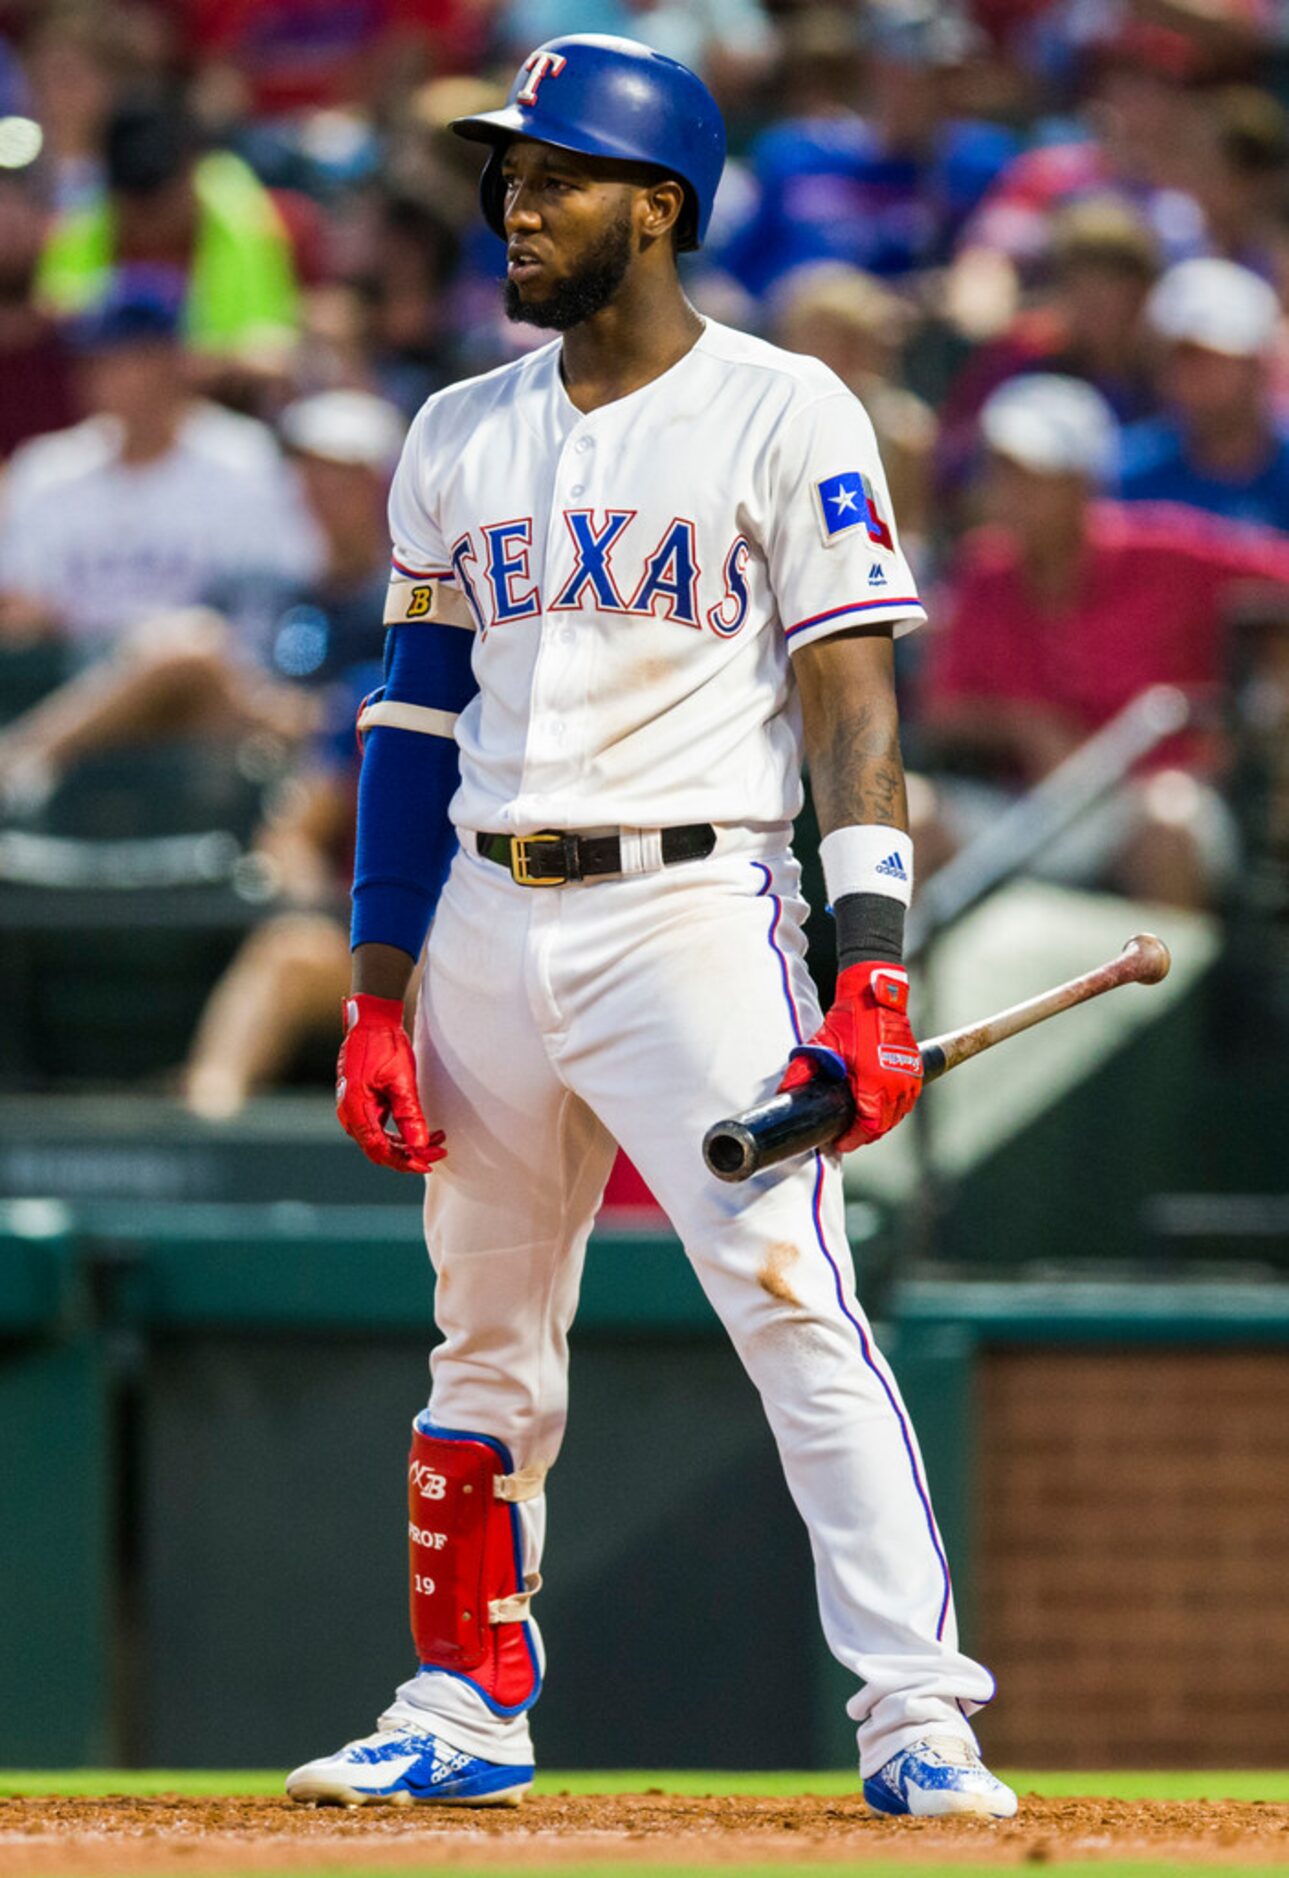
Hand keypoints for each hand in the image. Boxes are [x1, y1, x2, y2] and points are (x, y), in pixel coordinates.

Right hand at [336, 994, 445, 1173]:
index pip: (378, 1150)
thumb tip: (418, 1145)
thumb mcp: (400, 1080)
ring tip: (436, 1140)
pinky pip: (380, 1127)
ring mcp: (355, 1109)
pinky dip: (401, 1132)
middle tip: (438, 1151)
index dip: (404, 1161)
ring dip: (408, 1144)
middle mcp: (350, 1113)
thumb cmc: (383, 1045)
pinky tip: (422, 1130)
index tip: (427, 1162)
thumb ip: (409, 1114)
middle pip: (379, 1149)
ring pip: (381, 1140)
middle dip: (410, 1154)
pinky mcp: (363, 1103)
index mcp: (355, 1109)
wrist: (372, 1021)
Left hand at [778, 962, 922, 1150]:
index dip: (852, 1140)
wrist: (876, 997)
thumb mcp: (821, 1044)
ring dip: (880, 1124)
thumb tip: (784, 1091)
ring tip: (860, 1125)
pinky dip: (894, 1110)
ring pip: (897, 1115)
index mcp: (873, 1083)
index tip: (839, 1143)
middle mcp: (896, 1084)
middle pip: (883, 1126)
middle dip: (864, 1135)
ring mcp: (908, 1077)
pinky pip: (907, 1101)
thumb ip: (801, 1070)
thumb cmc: (850, 1020)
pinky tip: (879, 1110)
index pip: (867, 1127)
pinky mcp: (915, 1069)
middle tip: (846, 1136)